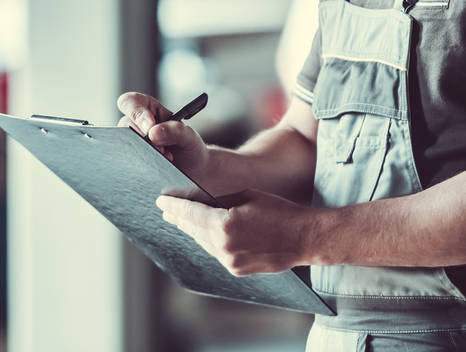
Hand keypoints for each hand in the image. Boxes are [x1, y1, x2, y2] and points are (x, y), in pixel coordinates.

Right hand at [116, 92, 209, 177]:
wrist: (194, 169)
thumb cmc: (190, 147)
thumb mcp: (189, 135)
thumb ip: (175, 130)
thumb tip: (153, 133)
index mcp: (150, 109)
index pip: (131, 101)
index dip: (136, 112)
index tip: (149, 127)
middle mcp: (138, 124)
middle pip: (126, 125)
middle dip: (143, 138)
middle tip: (161, 149)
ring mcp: (134, 142)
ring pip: (126, 143)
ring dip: (145, 152)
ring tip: (165, 157)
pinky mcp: (135, 158)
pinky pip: (129, 159)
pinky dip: (142, 163)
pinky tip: (157, 164)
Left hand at [156, 190, 313, 276]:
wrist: (304, 238)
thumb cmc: (278, 211)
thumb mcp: (247, 196)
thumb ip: (219, 200)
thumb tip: (197, 200)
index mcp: (225, 224)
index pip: (191, 213)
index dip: (174, 206)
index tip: (161, 201)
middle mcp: (224, 246)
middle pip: (193, 229)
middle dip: (179, 218)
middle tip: (166, 210)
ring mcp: (230, 261)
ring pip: (203, 242)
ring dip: (192, 231)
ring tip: (181, 221)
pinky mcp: (237, 270)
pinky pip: (216, 253)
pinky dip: (208, 242)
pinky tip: (204, 234)